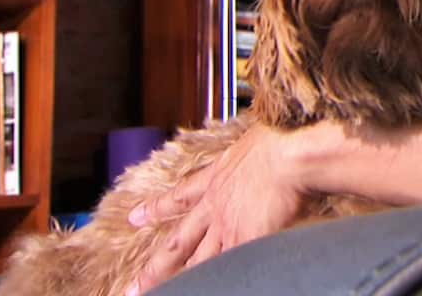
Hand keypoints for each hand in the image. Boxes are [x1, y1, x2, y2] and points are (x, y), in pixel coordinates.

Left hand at [125, 122, 307, 294]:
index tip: (134, 218)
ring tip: (163, 295)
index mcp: (215, 181)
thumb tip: (257, 146)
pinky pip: (230, 268)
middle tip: (133, 286)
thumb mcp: (249, 142)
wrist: (287, 156)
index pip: (179, 197)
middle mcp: (216, 208)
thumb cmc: (277, 141)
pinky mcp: (246, 242)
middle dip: (155, 267)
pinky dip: (222, 279)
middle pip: (179, 243)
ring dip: (183, 281)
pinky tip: (218, 287)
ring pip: (200, 262)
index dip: (156, 208)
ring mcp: (229, 229)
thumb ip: (247, 154)